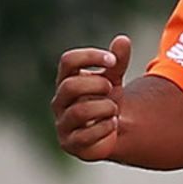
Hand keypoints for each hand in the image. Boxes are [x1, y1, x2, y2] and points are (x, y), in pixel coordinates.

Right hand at [52, 34, 130, 159]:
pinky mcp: (70, 144)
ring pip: (79, 111)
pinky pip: (86, 135)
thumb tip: (123, 39)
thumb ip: (118, 61)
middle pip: (70, 86)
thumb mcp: (114, 79)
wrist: (112, 132)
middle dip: (97, 85)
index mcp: (66, 80)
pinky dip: (105, 128)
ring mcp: (62, 123)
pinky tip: (112, 125)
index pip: (68, 61)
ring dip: (105, 108)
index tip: (112, 60)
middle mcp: (59, 101)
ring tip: (114, 111)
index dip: (90, 57)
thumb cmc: (107, 100)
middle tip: (111, 89)